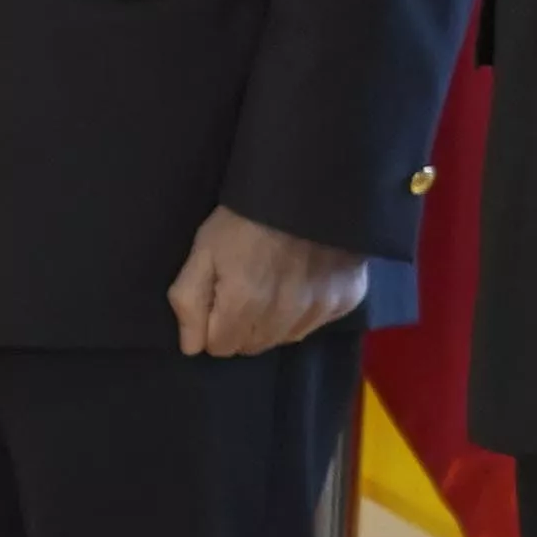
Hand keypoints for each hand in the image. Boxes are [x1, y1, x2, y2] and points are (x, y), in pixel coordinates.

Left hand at [167, 208, 372, 357]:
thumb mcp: (202, 252)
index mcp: (244, 304)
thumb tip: (192, 348)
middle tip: (246, 287)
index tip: (220, 297)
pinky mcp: (347, 300)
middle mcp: (285, 316)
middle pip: (253, 346)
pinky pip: (316, 324)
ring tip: (275, 283)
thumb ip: (189, 301)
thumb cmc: (244, 219)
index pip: (219, 348)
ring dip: (274, 321)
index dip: (213, 324)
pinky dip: (306, 310)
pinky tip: (303, 281)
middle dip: (242, 326)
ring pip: (285, 338)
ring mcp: (320, 309)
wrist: (308, 188)